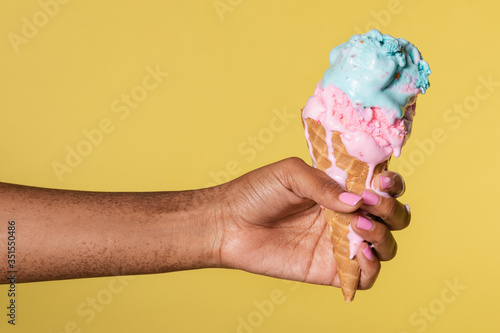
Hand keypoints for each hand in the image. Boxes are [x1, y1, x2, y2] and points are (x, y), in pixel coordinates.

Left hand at [216, 157, 409, 289]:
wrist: (228, 224)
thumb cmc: (256, 193)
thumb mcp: (290, 174)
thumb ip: (324, 185)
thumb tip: (357, 201)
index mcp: (339, 189)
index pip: (379, 187)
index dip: (391, 184)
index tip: (384, 182)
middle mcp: (345, 216)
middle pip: (391, 217)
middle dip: (391, 209)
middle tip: (370, 203)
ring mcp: (339, 243)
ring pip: (385, 245)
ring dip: (383, 236)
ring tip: (358, 226)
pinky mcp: (330, 269)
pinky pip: (365, 275)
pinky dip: (372, 266)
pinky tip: (360, 252)